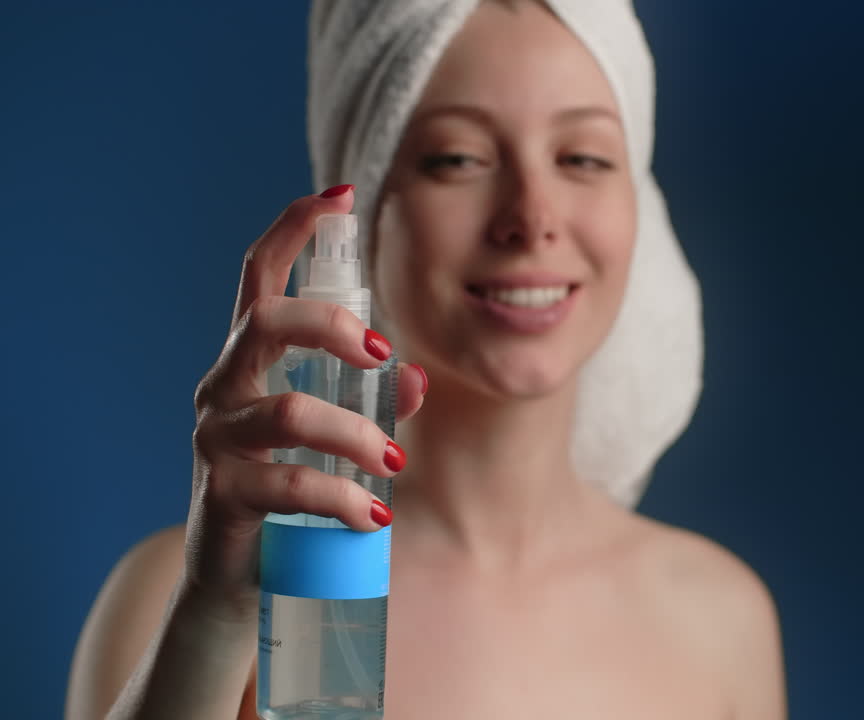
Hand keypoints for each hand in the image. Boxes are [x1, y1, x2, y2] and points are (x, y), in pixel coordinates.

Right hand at [183, 185, 425, 620]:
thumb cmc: (290, 486)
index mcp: (251, 360)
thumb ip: (375, 399)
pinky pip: (289, 484)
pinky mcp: (223, 494)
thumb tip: (416, 375)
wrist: (240, 573)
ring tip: (395, 460)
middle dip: (329, 326)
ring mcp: (217, 439)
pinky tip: (373, 513)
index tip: (338, 196)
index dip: (293, 229)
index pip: (259, 276)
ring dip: (355, 433)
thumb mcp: (335, 434)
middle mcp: (224, 387)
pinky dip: (342, 497)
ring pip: (287, 412)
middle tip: (384, 351)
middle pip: (264, 323)